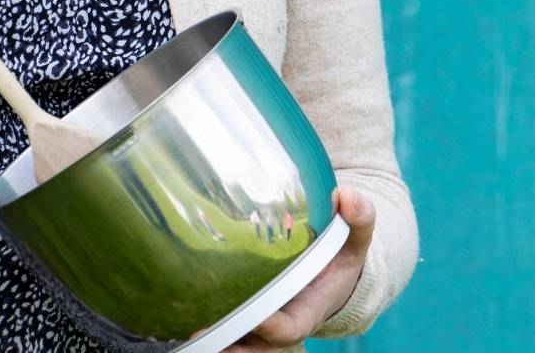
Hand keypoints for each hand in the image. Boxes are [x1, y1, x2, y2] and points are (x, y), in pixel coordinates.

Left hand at [192, 186, 374, 349]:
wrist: (330, 271)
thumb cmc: (340, 255)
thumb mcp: (354, 237)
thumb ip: (359, 218)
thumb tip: (348, 196)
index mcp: (307, 309)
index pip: (288, 327)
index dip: (272, 324)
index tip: (256, 316)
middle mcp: (281, 321)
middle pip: (256, 347)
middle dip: (231, 346)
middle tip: (199, 336)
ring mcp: (262, 323)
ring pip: (238, 344)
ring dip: (214, 342)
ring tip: (184, 334)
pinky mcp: (246, 314)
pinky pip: (227, 330)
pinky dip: (208, 329)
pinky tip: (175, 319)